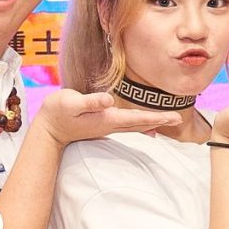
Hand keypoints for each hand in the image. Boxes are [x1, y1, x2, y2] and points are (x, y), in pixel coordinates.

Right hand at [37, 87, 179, 144]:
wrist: (49, 129)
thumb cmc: (58, 112)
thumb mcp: (71, 103)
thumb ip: (90, 101)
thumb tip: (108, 100)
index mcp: (108, 119)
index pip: (138, 118)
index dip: (157, 116)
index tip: (175, 116)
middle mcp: (111, 125)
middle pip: (141, 124)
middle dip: (161, 120)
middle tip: (179, 118)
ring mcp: (108, 126)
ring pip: (136, 125)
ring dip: (153, 122)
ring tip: (169, 120)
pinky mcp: (104, 124)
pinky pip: (128, 125)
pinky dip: (141, 125)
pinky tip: (147, 127)